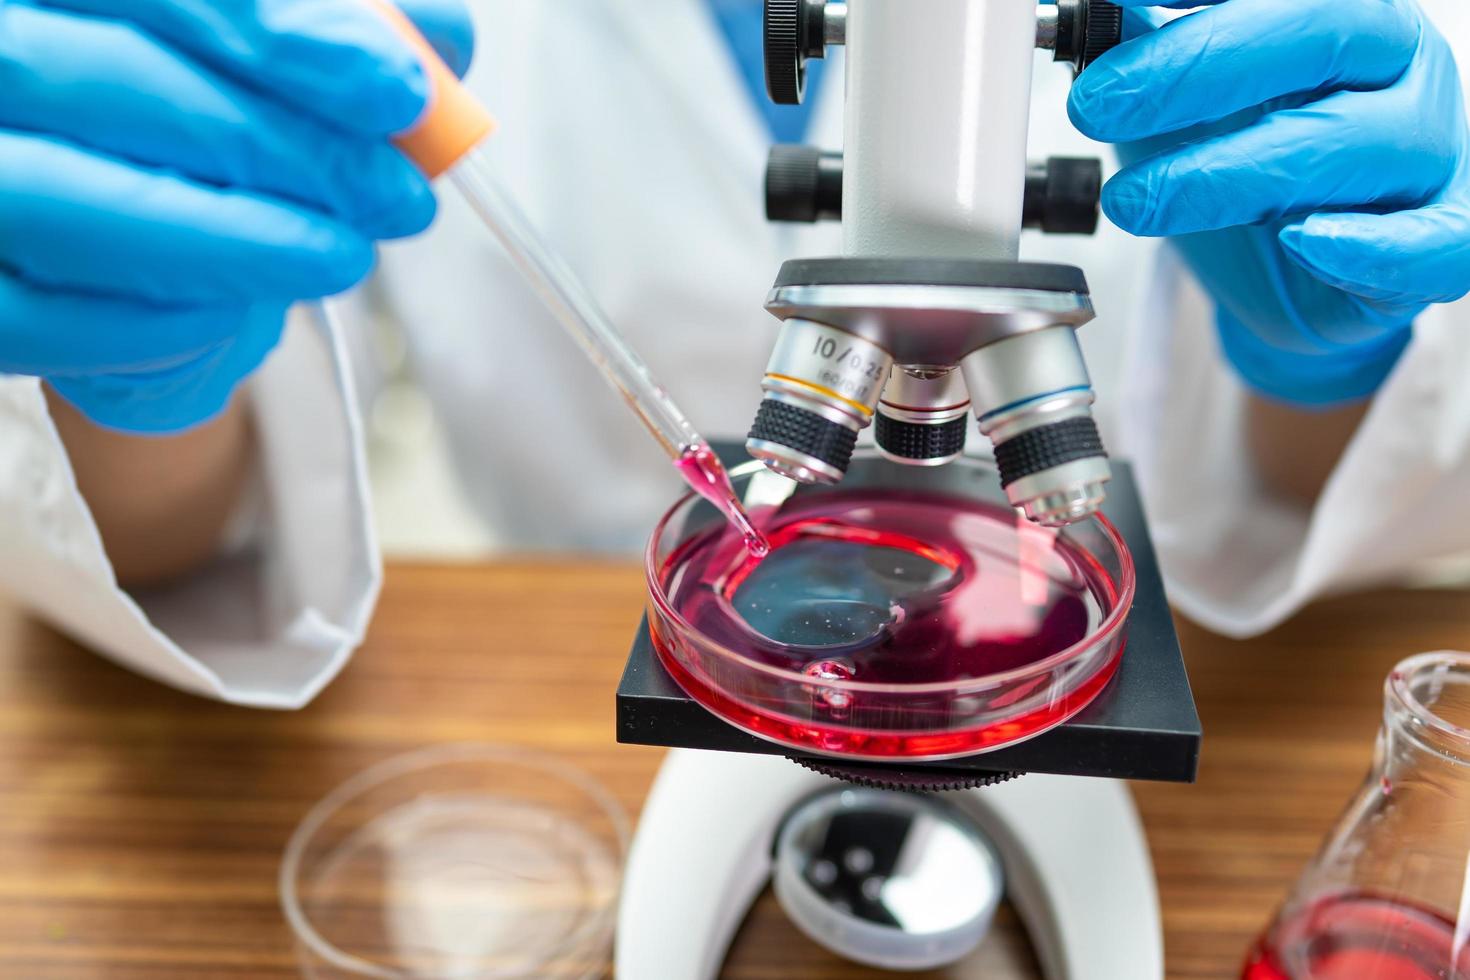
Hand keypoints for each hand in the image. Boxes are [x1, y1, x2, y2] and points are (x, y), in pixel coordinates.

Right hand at [0, 0, 472, 432]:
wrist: (121, 246)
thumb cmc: (198, 127)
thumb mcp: (272, 67)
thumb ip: (350, 32)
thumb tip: (442, 39)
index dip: (281, 31)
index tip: (399, 91)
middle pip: (118, 82)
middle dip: (283, 146)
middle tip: (399, 197)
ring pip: (64, 198)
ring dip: (232, 240)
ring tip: (345, 258)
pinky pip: (40, 318)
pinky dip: (160, 321)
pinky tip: (246, 316)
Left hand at [1068, 0, 1469, 405]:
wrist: (1286, 277)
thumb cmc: (1241, 172)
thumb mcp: (1175, 105)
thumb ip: (1142, 51)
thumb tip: (1088, 13)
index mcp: (1340, 13)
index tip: (1120, 3)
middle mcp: (1396, 65)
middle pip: (1327, 30)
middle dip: (1197, 65)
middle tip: (1096, 105)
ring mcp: (1428, 148)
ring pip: (1360, 140)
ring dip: (1234, 173)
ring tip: (1138, 202)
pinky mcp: (1441, 238)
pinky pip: (1436, 240)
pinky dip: (1372, 246)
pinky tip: (1304, 240)